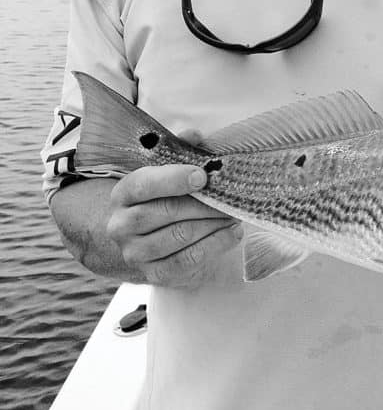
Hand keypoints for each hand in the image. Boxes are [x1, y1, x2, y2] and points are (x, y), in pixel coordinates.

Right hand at [108, 158, 242, 287]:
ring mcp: (135, 252)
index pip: (144, 184)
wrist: (143, 242)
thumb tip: (195, 136)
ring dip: (213, 224)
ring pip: (180, 236)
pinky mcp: (154, 273)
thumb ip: (179, 151)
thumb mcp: (164, 173)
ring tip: (234, 214)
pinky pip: (188, 260)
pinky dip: (215, 245)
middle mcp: (122, 224)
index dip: (174, 179)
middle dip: (204, 203)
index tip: (203, 176)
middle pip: (166, 211)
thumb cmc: (161, 199)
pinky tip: (231, 233)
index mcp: (123, 193)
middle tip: (231, 196)